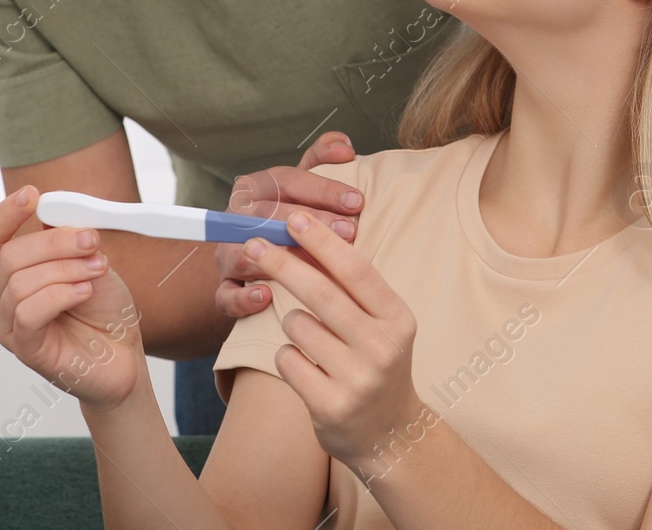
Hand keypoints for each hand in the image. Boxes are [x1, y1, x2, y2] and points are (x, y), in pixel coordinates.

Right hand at [0, 185, 145, 411]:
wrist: (122, 353)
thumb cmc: (103, 308)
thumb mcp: (90, 258)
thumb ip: (69, 234)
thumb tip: (56, 210)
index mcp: (12, 268)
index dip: (6, 212)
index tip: (32, 194)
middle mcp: (1, 295)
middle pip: (9, 254)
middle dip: (55, 241)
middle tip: (91, 240)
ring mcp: (8, 323)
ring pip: (20, 282)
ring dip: (65, 269)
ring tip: (97, 271)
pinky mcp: (23, 347)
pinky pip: (28, 312)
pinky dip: (60, 295)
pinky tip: (84, 292)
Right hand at [215, 131, 364, 317]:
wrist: (255, 260)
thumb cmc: (289, 216)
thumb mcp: (304, 185)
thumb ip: (322, 158)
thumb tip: (344, 146)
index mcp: (256, 188)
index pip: (286, 181)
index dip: (322, 189)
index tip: (357, 201)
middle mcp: (236, 219)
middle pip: (268, 215)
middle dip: (311, 223)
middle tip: (349, 231)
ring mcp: (227, 254)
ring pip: (243, 254)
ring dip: (278, 259)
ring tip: (313, 264)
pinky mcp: (224, 289)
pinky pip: (226, 295)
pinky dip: (243, 297)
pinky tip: (267, 296)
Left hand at [242, 211, 425, 470]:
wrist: (391, 434)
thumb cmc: (375, 363)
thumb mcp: (380, 323)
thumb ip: (351, 288)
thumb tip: (307, 239)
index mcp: (396, 318)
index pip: (356, 270)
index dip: (322, 241)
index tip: (295, 218)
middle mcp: (382, 347)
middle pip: (321, 293)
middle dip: (283, 263)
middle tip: (255, 243)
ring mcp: (358, 379)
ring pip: (297, 326)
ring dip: (292, 324)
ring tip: (313, 342)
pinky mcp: (330, 405)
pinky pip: (286, 360)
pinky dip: (288, 356)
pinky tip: (308, 370)